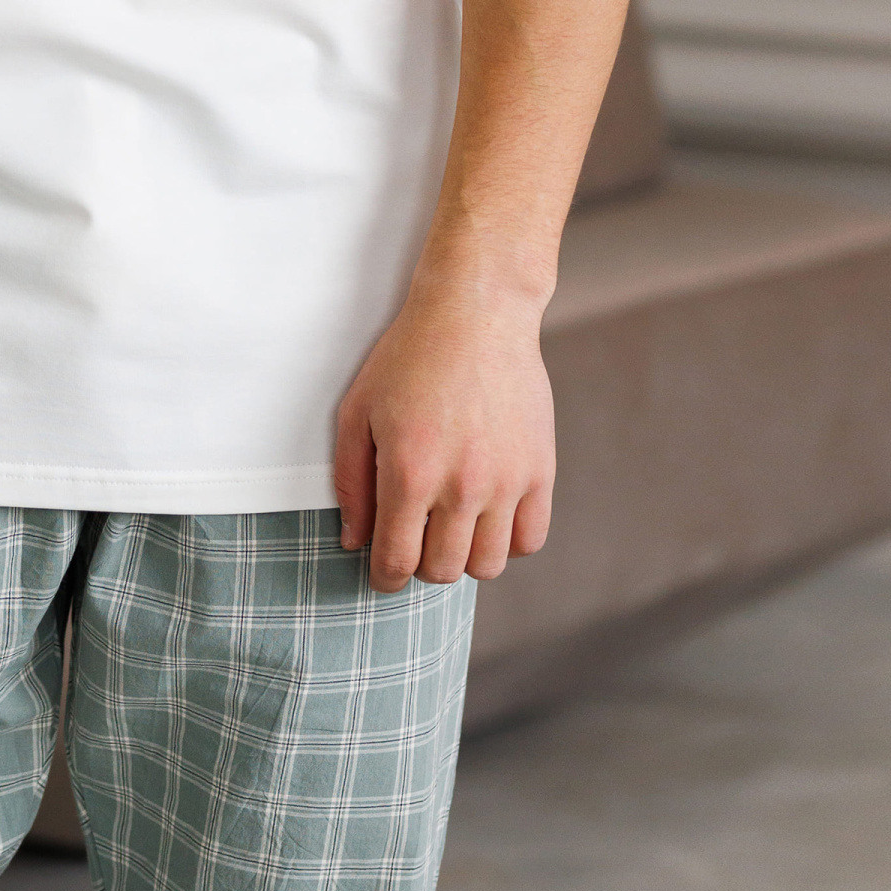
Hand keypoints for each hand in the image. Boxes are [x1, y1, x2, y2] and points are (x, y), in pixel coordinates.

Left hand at [332, 272, 555, 593]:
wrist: (475, 314)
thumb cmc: (409, 357)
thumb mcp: (358, 410)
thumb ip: (351, 482)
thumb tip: (354, 541)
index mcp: (409, 474)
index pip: (398, 562)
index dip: (385, 577)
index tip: (384, 572)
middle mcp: (460, 487)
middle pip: (443, 571)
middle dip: (422, 564)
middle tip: (416, 537)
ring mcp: (506, 482)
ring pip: (488, 565)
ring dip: (465, 556)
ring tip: (452, 525)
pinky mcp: (539, 471)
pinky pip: (530, 540)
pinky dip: (509, 540)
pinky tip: (489, 514)